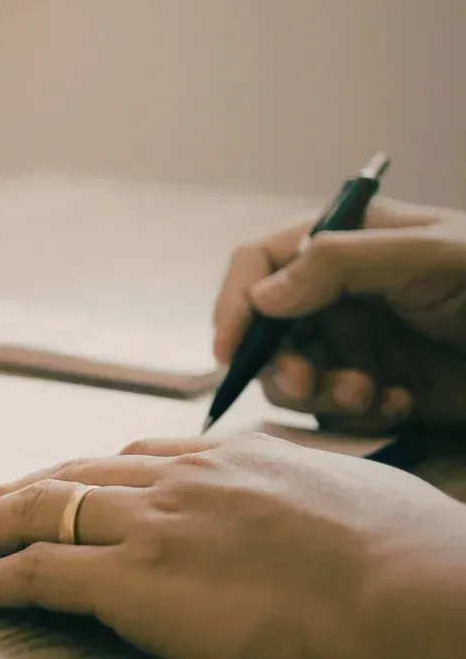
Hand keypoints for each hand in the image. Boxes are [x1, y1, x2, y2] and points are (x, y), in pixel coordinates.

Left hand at [0, 434, 465, 658]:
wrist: (401, 594)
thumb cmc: (408, 557)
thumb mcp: (361, 496)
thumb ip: (317, 493)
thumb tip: (330, 508)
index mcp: (231, 458)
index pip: (133, 458)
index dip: (83, 473)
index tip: (56, 480)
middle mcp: (175, 482)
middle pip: (69, 475)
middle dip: (9, 489)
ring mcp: (145, 528)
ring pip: (34, 513)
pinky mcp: (126, 583)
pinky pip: (32, 574)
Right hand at [213, 199, 465, 432]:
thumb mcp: (427, 255)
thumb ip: (338, 264)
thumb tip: (261, 296)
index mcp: (344, 244)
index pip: (260, 263)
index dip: (235, 303)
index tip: (231, 349)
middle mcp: (339, 294)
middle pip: (265, 330)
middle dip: (279, 362)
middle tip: (308, 383)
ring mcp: (357, 343)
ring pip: (293, 376)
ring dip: (320, 393)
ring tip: (369, 395)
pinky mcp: (378, 389)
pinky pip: (334, 412)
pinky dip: (358, 414)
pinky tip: (402, 406)